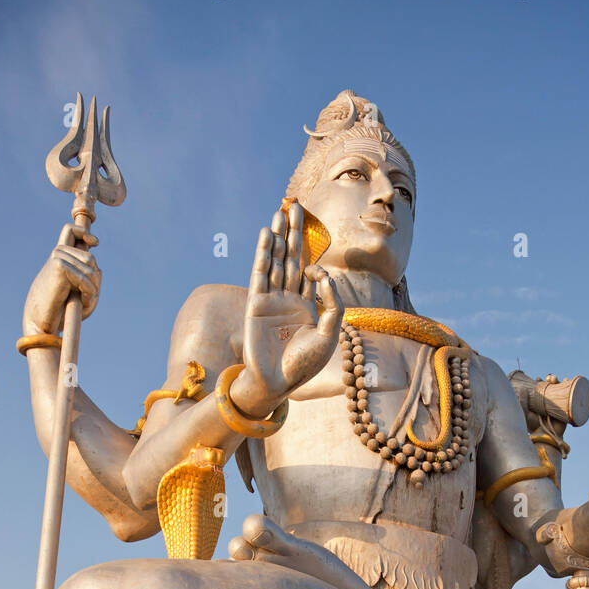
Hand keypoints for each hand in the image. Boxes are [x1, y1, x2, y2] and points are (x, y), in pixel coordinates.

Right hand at [22, 223, 100, 334]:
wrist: (43, 319)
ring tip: (85, 300)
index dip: (84, 233)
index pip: (70, 232)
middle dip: (95, 279)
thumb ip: (93, 280)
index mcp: (61, 255)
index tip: (95, 243)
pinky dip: (88, 291)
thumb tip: (99, 269)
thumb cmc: (63, 309)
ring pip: (90, 266)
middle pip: (90, 258)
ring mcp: (58, 256)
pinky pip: (85, 276)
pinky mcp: (58, 264)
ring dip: (93, 287)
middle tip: (88, 296)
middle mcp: (59, 253)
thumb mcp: (82, 293)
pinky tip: (82, 301)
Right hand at [232, 201, 342, 418]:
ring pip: (275, 261)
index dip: (315, 265)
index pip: (311, 273)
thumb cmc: (304, 364)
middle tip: (295, 206)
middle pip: (291, 258)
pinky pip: (260, 273)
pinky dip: (263, 253)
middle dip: (294, 233)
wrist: (278, 382)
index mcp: (306, 306)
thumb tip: (321, 274)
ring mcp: (271, 300)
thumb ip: (332, 303)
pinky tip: (266, 234)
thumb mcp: (329, 333)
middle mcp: (288, 299)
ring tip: (280, 211)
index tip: (316, 272)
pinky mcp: (256, 303)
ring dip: (277, 237)